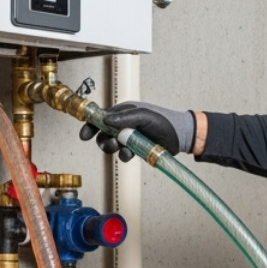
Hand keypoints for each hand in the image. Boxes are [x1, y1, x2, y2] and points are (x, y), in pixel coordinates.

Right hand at [79, 101, 196, 159]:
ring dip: (114, 148)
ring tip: (122, 148)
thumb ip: (125, 118)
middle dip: (104, 140)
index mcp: (124, 112)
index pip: (101, 117)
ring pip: (112, 145)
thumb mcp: (144, 116)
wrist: (181, 137)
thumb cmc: (165, 121)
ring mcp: (129, 137)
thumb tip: (106, 120)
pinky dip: (124, 155)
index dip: (91, 125)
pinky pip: (123, 154)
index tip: (85, 135)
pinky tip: (131, 154)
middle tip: (112, 143)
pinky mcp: (135, 149)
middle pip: (103, 133)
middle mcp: (124, 124)